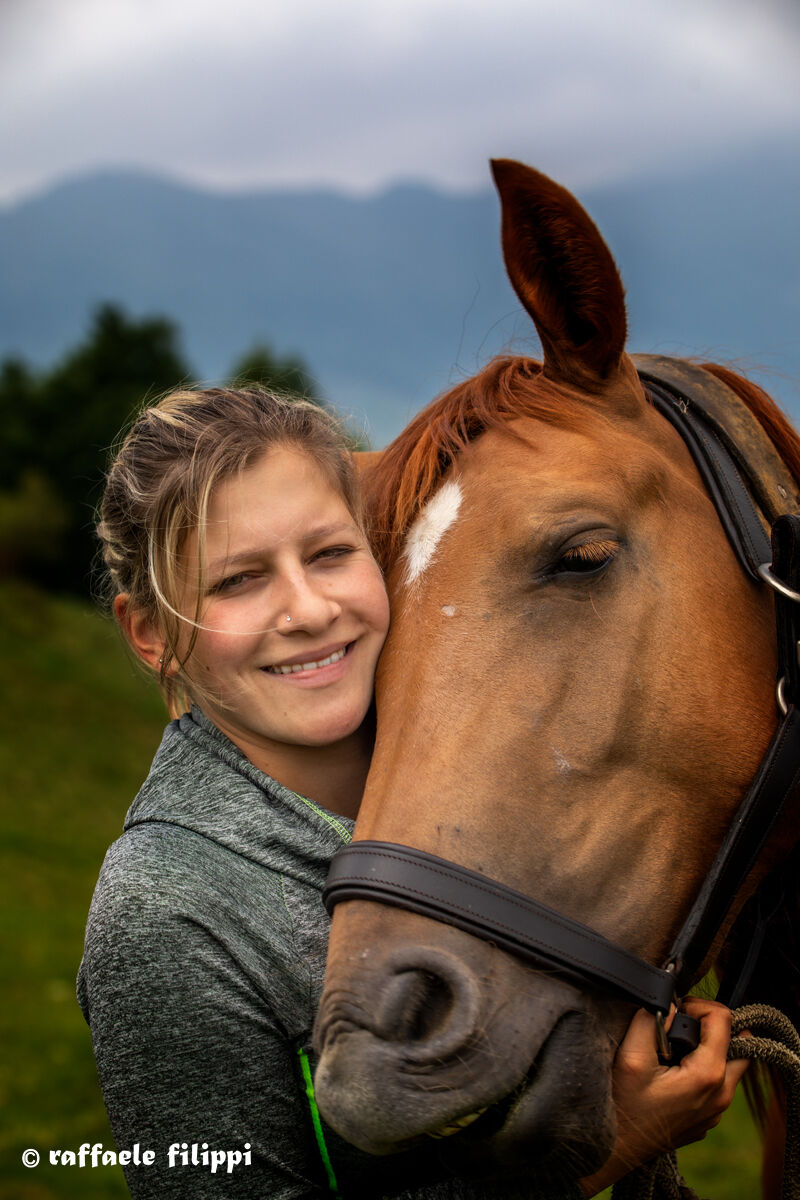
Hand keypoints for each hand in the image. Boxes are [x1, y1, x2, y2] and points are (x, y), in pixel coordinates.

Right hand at [579, 998, 748, 1196]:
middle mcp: (721, 1095)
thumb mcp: (631, 1056)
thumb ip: (650, 1021)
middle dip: (710, 1026)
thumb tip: (669, 1003)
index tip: (674, 1012)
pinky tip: (672, 1071)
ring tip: (674, 1048)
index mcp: (708, 1075)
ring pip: (729, 1063)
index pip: (723, 1018)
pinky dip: (703, 1068)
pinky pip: (717, 1083)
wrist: (615, 1150)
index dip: (697, 1005)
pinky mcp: (706, 1118)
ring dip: (707, 1047)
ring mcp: (715, 1110)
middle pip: (738, 1041)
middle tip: (680, 1027)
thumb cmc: (621, 1106)